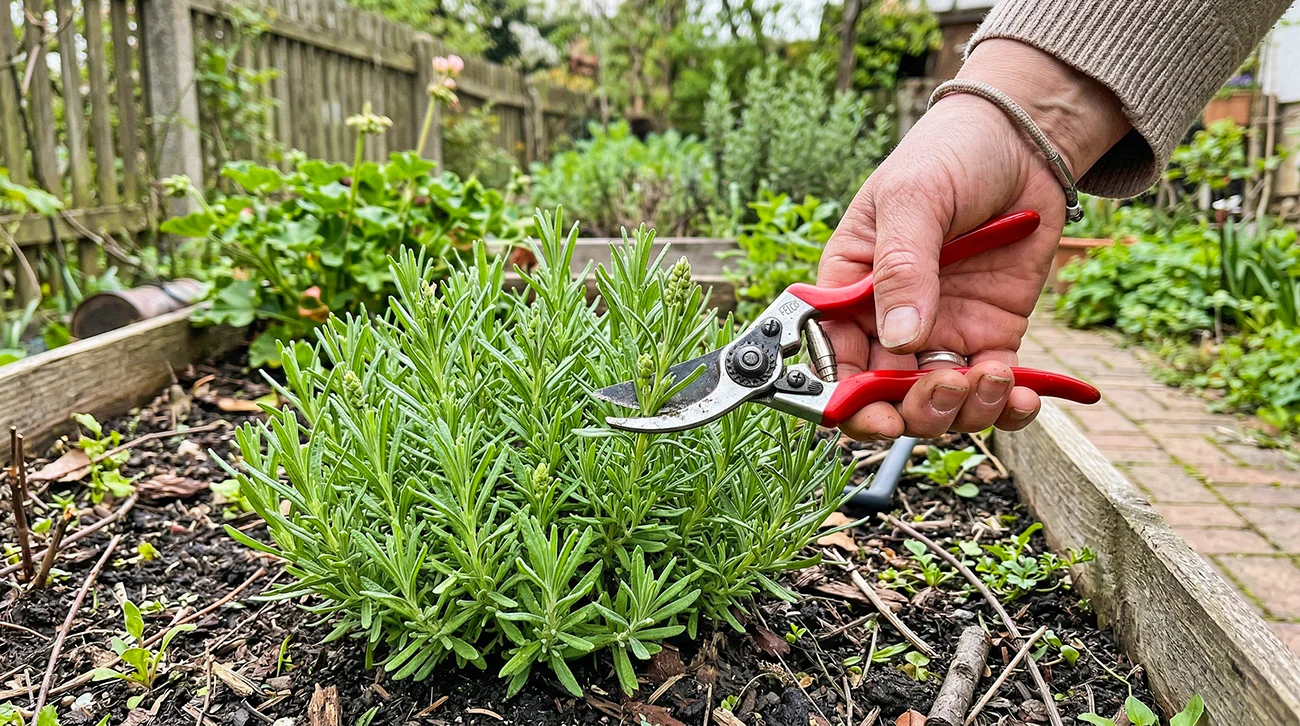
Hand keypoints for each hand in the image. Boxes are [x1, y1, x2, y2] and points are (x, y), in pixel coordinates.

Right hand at [819, 40, 1130, 439]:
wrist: (1023, 142)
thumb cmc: (948, 156)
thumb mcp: (914, 200)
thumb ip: (902, 268)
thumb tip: (899, 337)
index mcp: (849, 290)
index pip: (833, 360)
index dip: (847, 398)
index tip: (877, 414)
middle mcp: (888, 322)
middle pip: (885, 395)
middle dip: (913, 409)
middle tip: (947, 387)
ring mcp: (941, 332)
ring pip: (938, 403)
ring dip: (964, 410)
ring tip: (993, 377)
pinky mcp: (990, 335)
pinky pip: (991, 389)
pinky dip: (1006, 405)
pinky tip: (1022, 393)